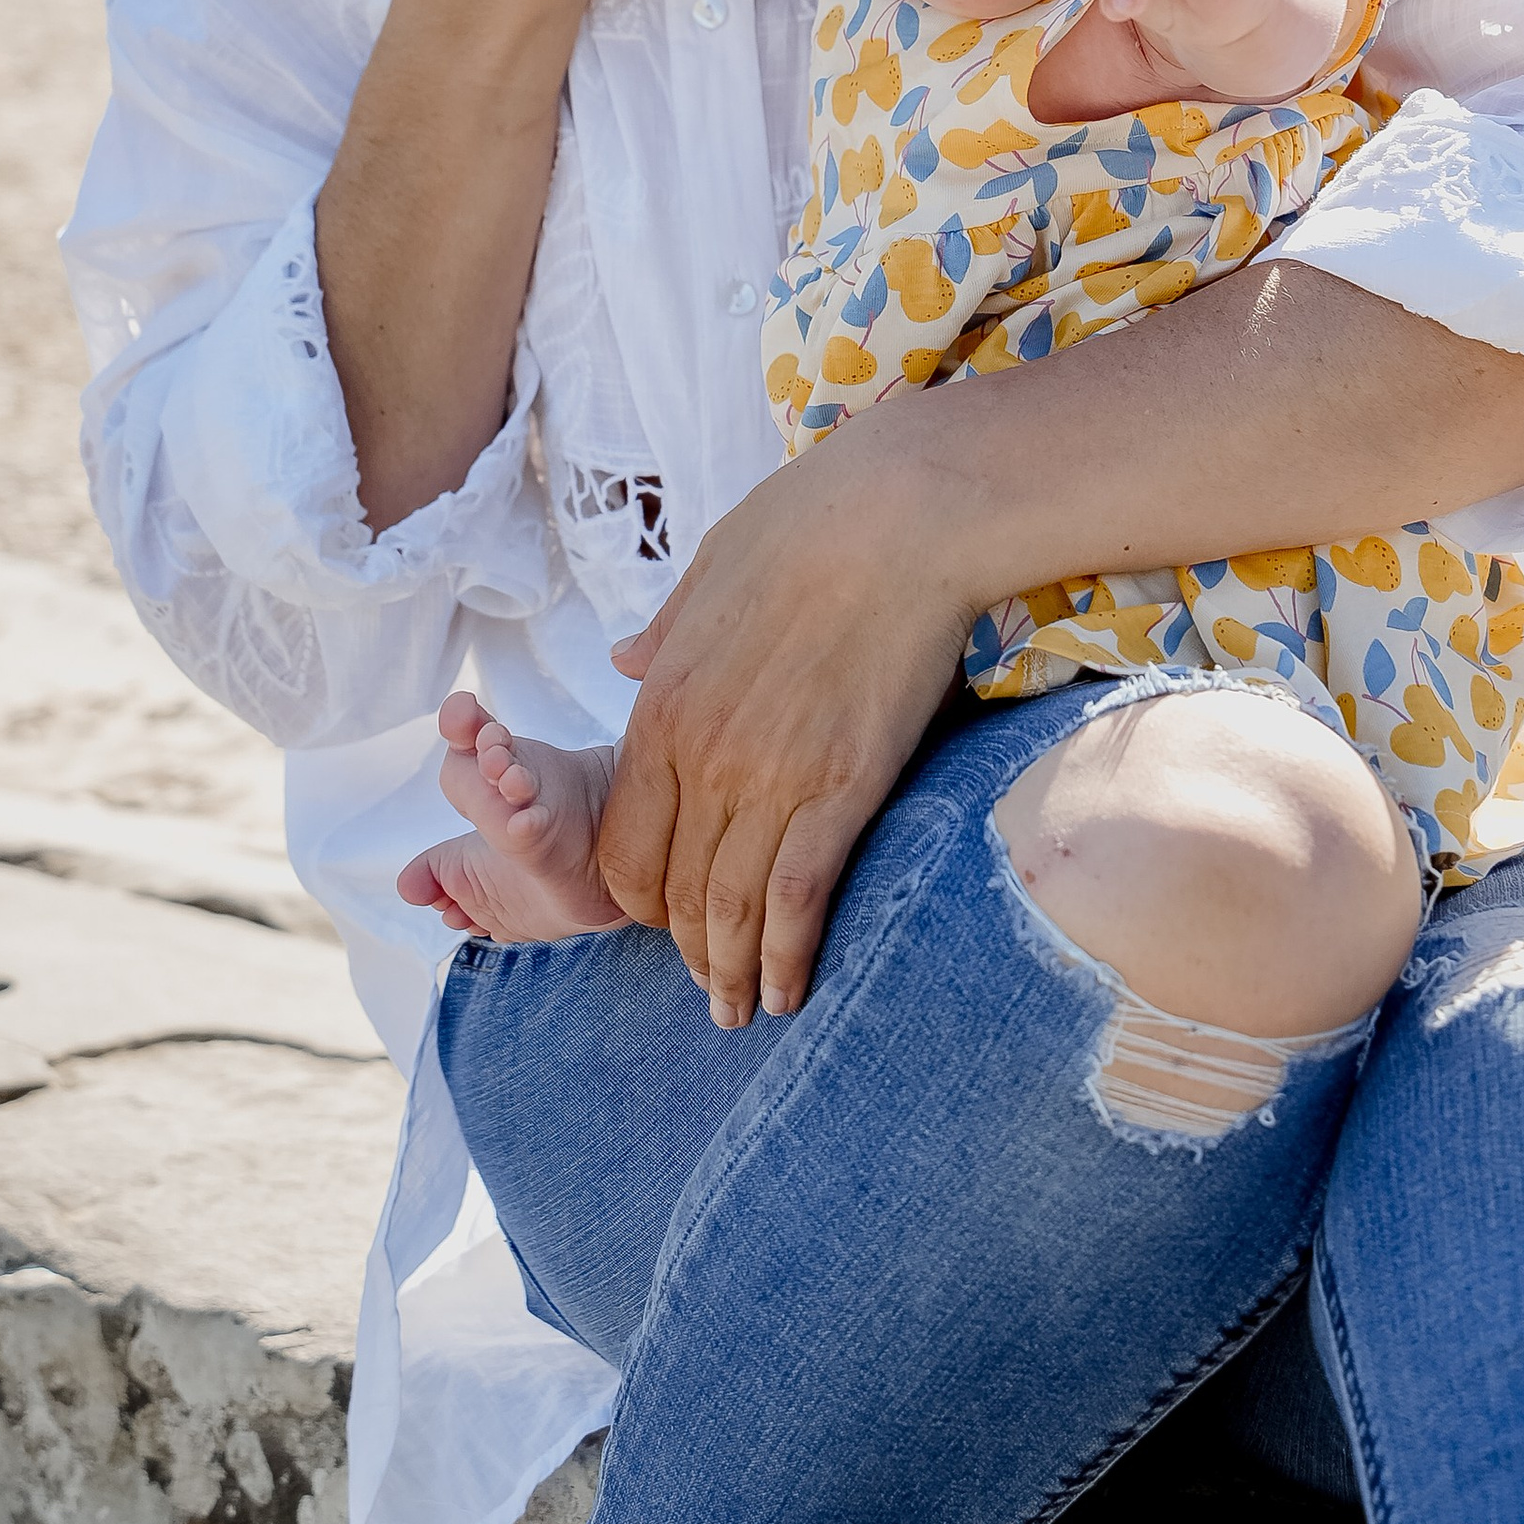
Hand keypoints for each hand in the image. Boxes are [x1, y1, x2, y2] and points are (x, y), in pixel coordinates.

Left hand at [597, 409, 978, 1028]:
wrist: (900, 512)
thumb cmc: (810, 522)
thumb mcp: (708, 570)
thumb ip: (663, 633)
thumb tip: (623, 660)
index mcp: (661, 704)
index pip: (623, 843)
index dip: (639, 898)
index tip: (665, 920)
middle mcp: (702, 755)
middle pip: (673, 889)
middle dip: (687, 950)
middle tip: (708, 988)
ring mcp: (771, 776)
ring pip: (730, 908)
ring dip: (732, 972)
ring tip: (743, 1010)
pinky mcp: (843, 787)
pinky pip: (798, 896)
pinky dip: (787, 954)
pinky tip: (791, 988)